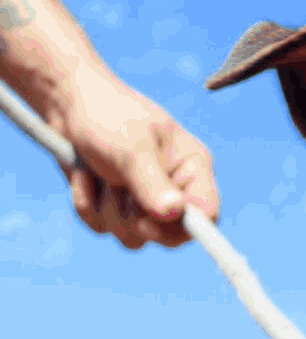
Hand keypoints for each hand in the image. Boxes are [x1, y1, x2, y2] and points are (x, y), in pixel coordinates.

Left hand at [53, 66, 217, 248]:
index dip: (184, 227)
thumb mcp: (131, 147)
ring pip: (133, 237)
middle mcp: (173, 191)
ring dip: (106, 208)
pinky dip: (86, 202)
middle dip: (135, 217)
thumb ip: (152, 182)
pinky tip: (84, 176)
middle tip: (117, 187)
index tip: (149, 222)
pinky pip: (102, 228)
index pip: (206, 215)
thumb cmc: (107, 113)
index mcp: (191, 170)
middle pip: (169, 236)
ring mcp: (143, 203)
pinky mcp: (115, 208)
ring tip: (99, 174)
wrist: (65, 101)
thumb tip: (173, 213)